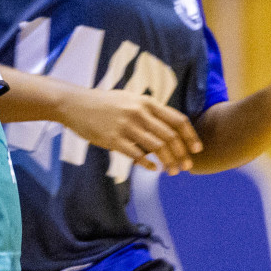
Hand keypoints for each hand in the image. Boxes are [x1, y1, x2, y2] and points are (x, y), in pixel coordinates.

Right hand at [60, 86, 202, 174]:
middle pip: (170, 137)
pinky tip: (153, 168)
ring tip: (172, 171)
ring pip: (157, 148)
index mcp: (145, 102)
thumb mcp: (128, 99)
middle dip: (182, 154)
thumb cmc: (102, 103)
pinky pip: (137, 155)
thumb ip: (148, 110)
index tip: (197, 150)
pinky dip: (148, 164)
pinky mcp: (113, 139)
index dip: (190, 136)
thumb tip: (169, 127)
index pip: (177, 120)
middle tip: (186, 167)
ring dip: (168, 162)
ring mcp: (125, 126)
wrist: (73, 103)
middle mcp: (138, 113)